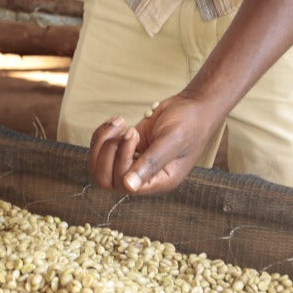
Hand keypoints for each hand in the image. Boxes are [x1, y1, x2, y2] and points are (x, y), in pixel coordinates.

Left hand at [88, 95, 223, 194]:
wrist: (193, 105)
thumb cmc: (190, 123)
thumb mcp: (172, 141)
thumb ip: (151, 163)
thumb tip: (129, 187)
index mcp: (159, 181)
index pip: (124, 184)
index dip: (121, 160)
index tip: (133, 134)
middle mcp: (144, 176)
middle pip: (106, 180)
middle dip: (107, 153)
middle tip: (126, 131)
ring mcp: (134, 162)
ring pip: (100, 166)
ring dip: (102, 142)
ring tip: (120, 122)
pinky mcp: (127, 148)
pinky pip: (102, 150)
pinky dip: (103, 134)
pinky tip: (119, 121)